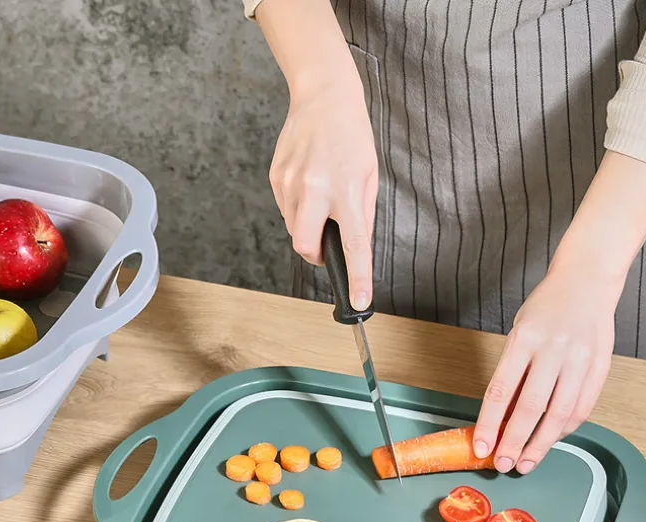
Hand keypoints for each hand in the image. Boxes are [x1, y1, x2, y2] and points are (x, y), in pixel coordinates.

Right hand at [269, 79, 377, 309]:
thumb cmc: (352, 135)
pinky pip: (285, 210)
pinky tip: (307, 185)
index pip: (353, 245)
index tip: (360, 302)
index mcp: (347, 190)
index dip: (357, 278)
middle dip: (315, 255)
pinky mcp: (275, 177)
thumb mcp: (370, 174)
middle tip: (325, 246)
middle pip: (306, 247)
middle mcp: (315, 189)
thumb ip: (362, 214)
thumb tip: (356, 248)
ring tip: (320, 199)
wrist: (323, 95)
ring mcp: (291, 183)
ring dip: (308, 228)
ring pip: (294, 230)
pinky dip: (298, 209)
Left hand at [473, 267, 616, 473]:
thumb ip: (511, 372)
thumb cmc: (544, 309)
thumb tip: (499, 417)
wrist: (586, 284)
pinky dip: (565, 429)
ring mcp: (579, 361)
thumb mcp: (517, 334)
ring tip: (526, 462)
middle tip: (503, 464)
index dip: (489, 424)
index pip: (500, 391)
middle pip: (530, 408)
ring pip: (559, 414)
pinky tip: (551, 439)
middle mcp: (552, 351)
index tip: (481, 446)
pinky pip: (582, 408)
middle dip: (514, 442)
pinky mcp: (599, 368)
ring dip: (541, 444)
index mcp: (523, 340)